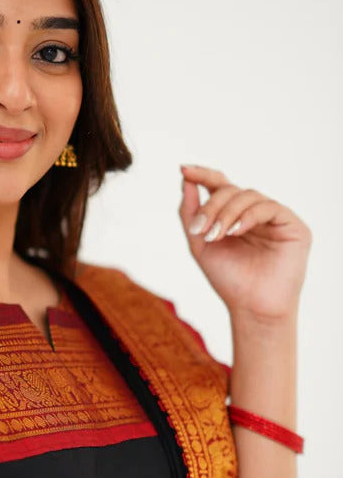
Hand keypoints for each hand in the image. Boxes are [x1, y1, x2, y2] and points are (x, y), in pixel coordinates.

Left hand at [179, 165, 311, 323]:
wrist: (251, 308)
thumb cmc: (229, 279)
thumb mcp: (200, 244)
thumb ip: (191, 213)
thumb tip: (185, 180)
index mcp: (234, 215)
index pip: (220, 185)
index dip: (203, 175)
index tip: (184, 169)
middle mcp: (254, 212)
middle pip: (230, 190)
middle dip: (211, 206)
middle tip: (199, 228)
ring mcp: (274, 217)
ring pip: (248, 196)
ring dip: (227, 213)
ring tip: (215, 236)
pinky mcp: (292, 225)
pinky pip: (268, 208)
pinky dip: (248, 216)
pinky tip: (236, 232)